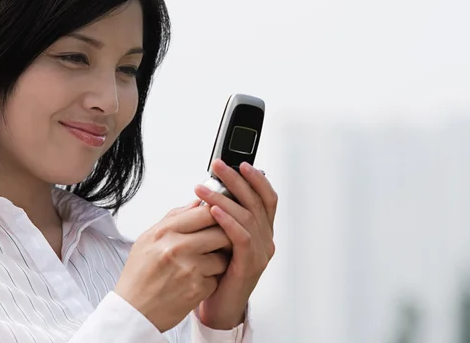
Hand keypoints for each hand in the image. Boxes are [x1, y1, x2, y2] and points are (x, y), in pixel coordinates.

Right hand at [114, 199, 231, 332]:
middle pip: (221, 233)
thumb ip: (174, 218)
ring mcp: (189, 269)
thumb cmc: (139, 275)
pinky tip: (196, 282)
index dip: (217, 214)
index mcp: (165, 232)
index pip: (205, 212)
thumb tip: (197, 203)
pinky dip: (211, 280)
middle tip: (218, 243)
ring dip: (219, 261)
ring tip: (204, 265)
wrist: (133, 312)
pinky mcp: (197, 289)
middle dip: (224, 238)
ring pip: (223, 256)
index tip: (219, 219)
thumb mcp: (148, 239)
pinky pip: (218, 278)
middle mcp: (177, 248)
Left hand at [194, 159, 277, 329]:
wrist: (218, 307)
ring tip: (203, 188)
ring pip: (247, 216)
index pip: (267, 198)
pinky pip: (241, 237)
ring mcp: (260, 253)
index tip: (241, 163)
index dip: (257, 179)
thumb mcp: (222, 237)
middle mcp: (266, 239)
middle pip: (256, 202)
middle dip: (236, 180)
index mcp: (262, 231)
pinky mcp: (249, 264)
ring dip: (223, 198)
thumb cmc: (218, 271)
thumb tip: (211, 188)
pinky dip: (227, 221)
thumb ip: (223, 216)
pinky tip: (213, 211)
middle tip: (218, 166)